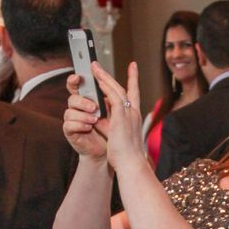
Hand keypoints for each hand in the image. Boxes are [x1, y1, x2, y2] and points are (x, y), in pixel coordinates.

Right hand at [64, 73, 109, 159]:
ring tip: (94, 120)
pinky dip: (80, 125)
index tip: (79, 76)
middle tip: (94, 107)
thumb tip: (107, 82)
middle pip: (73, 97)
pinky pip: (69, 124)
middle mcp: (79, 108)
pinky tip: (88, 127)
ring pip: (70, 111)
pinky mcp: (71, 131)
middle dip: (82, 101)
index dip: (75, 79)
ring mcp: (73, 119)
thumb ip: (112, 97)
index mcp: (88, 100)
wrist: (111, 153)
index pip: (78, 86)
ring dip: (83, 115)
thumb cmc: (112, 132)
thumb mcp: (115, 112)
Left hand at [90, 61, 146, 175]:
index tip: (132, 68)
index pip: (133, 94)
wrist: (131, 164)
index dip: (132, 80)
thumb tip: (97, 117)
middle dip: (110, 75)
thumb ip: (107, 123)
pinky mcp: (122, 117)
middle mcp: (133, 112)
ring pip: (117, 89)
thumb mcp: (115, 134)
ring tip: (94, 67)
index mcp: (133, 117)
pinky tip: (98, 81)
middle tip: (99, 65)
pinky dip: (106, 87)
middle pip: (123, 88)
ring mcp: (129, 114)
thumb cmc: (125, 154)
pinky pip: (114, 97)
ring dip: (104, 77)